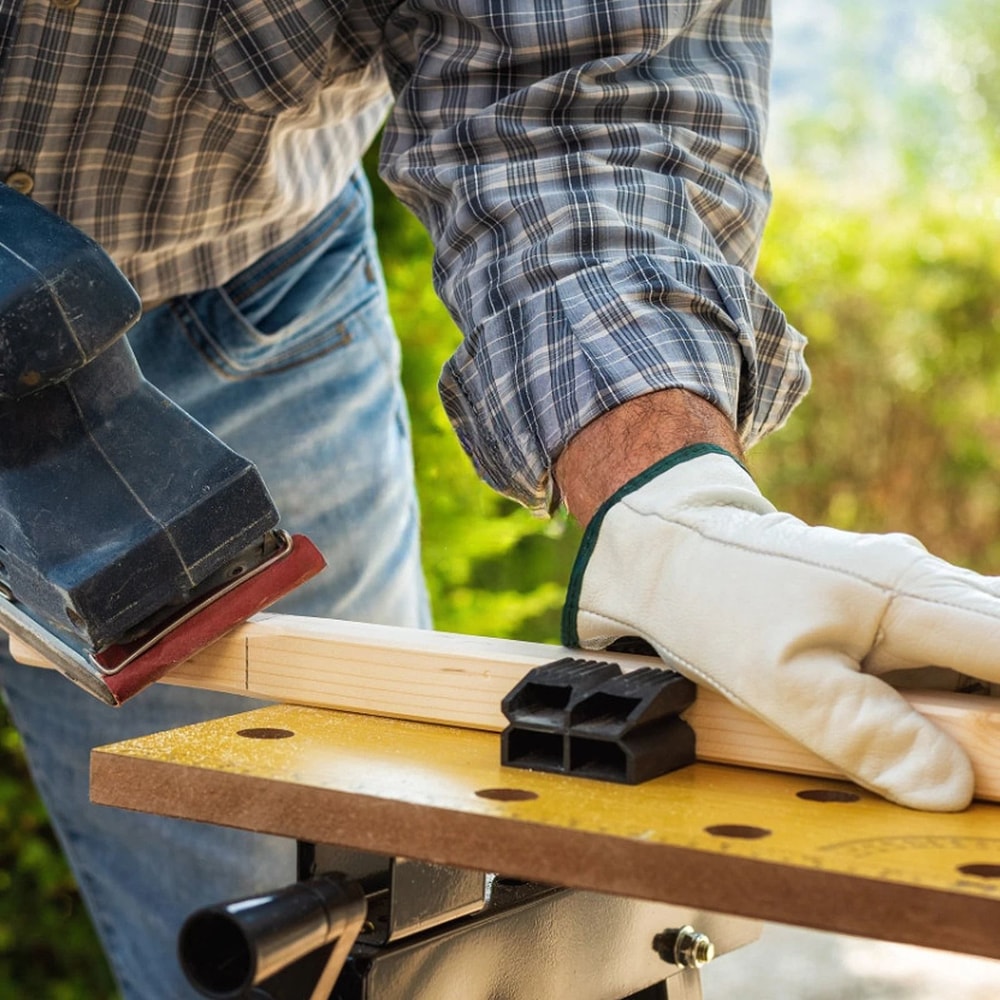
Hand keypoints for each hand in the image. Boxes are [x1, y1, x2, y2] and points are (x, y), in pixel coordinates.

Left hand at [561, 443, 999, 810]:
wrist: (672, 552)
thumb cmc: (719, 606)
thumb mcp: (779, 680)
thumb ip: (866, 731)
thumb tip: (953, 789)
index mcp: (912, 595)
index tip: (990, 755)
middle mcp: (923, 584)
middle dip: (992, 716)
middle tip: (963, 761)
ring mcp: (906, 593)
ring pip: (977, 654)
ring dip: (968, 706)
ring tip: (886, 728)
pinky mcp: (886, 611)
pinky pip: (939, 655)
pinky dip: (938, 694)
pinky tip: (904, 722)